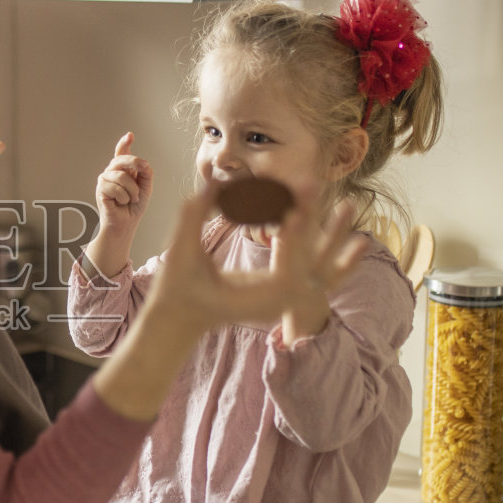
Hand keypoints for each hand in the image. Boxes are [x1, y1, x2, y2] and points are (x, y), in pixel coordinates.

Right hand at [94, 132, 152, 234]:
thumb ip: (146, 173)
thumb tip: (143, 163)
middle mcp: (111, 172)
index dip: (124, 144)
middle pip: (122, 159)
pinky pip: (115, 188)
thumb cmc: (134, 206)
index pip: (121, 154)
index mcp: (122, 170)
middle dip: (135, 163)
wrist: (126, 224)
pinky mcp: (100, 190)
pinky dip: (123, 198)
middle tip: (142, 174)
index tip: (130, 136)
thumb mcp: (145, 187)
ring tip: (131, 199)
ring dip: (131, 191)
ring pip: (121, 176)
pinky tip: (121, 203)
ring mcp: (104, 180)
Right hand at [145, 187, 366, 337]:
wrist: (178, 319)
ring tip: (328, 194)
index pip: (287, 273)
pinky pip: (304, 261)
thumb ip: (193, 218)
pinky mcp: (279, 288)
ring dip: (324, 230)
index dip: (294, 240)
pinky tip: (314, 207)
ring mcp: (280, 298)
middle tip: (309, 183)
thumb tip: (210, 184)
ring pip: (313, 262)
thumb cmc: (175, 290)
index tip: (296, 209)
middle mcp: (274, 303)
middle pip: (306, 261)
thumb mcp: (180, 255)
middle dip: (309, 219)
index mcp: (253, 301)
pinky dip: (307, 234)